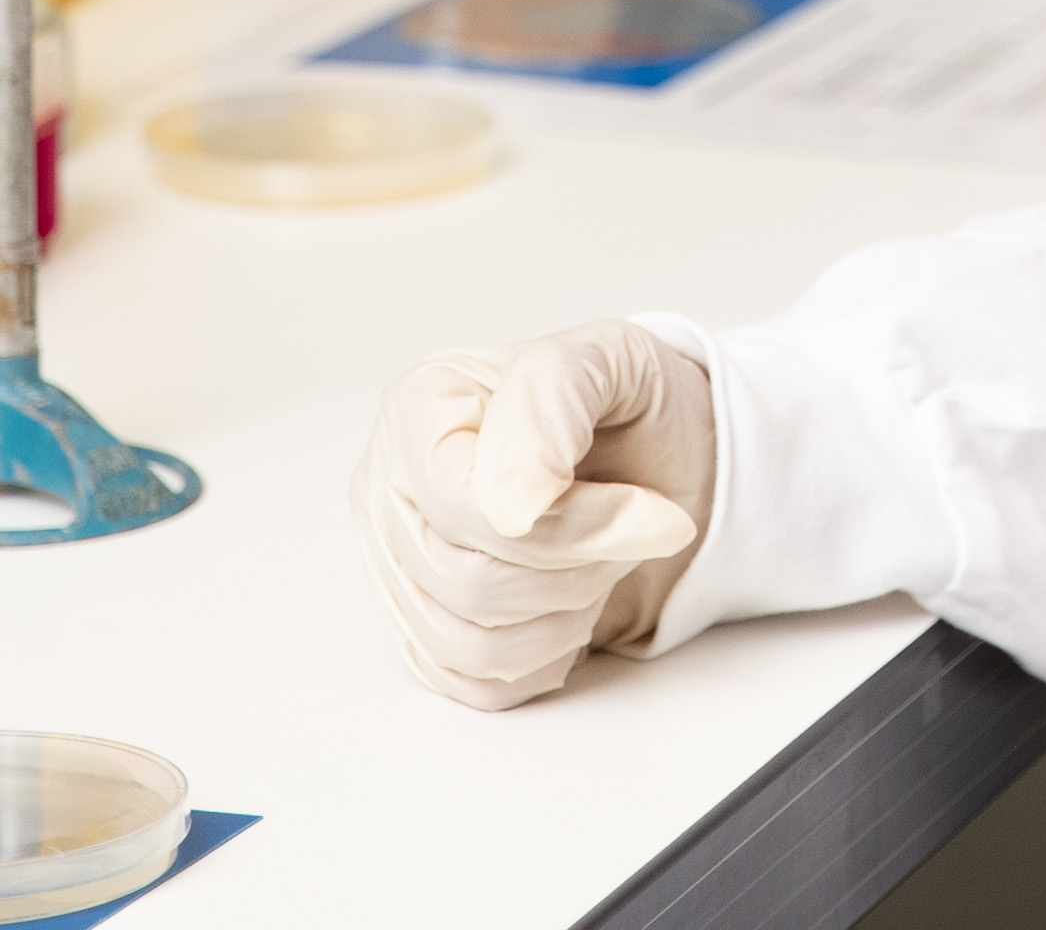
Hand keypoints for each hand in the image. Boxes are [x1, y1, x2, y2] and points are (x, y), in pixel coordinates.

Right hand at [357, 319, 717, 709]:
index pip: (461, 506)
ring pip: (471, 645)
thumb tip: (510, 502)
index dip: (565, 523)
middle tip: (637, 526)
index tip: (645, 507)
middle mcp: (390, 494)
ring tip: (602, 560)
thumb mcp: (607, 360)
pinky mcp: (428, 633)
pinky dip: (547, 655)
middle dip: (578, 565)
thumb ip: (550, 405)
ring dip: (566, 614)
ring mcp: (401, 570)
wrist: (655, 459)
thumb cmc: (622, 405)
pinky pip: (478, 684)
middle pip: (468, 582)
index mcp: (417, 412)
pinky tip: (573, 602)